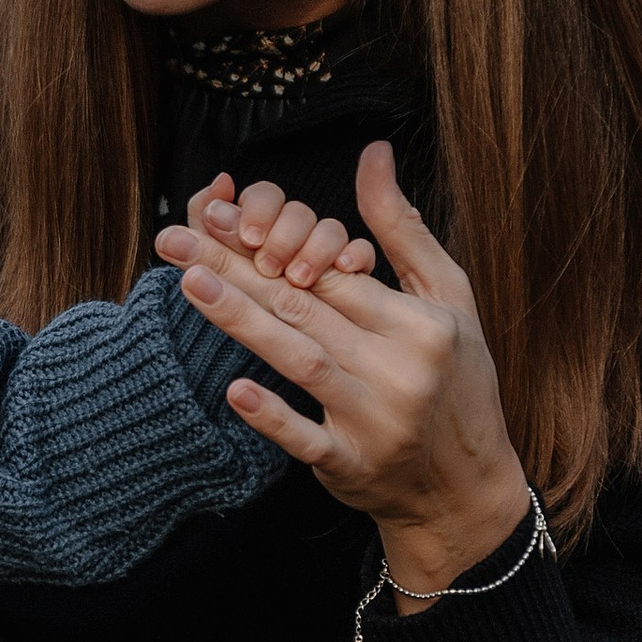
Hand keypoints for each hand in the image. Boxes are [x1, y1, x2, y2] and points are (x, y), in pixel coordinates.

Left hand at [155, 140, 532, 594]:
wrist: (466, 488)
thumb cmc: (457, 379)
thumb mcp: (448, 296)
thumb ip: (402, 227)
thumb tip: (372, 153)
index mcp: (419, 323)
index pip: (332, 271)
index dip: (272, 239)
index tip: (217, 213)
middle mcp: (397, 368)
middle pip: (303, 306)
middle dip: (235, 267)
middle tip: (175, 239)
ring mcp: (374, 420)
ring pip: (299, 360)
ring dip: (242, 322)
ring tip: (190, 283)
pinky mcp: (351, 465)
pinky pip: (306, 439)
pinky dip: (272, 416)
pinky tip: (234, 390)